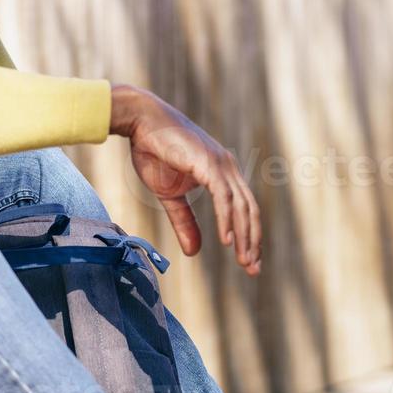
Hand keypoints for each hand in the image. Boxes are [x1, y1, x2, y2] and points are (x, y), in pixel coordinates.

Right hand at [110, 84, 261, 274]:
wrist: (140, 123)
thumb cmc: (153, 152)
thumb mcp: (169, 196)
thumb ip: (184, 222)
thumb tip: (194, 253)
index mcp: (222, 173)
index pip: (244, 209)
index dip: (249, 236)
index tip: (248, 262)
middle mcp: (228, 167)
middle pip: (250, 210)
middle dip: (252, 241)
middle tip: (252, 269)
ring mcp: (220, 164)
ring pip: (241, 206)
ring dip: (244, 235)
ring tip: (243, 260)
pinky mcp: (208, 163)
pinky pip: (223, 197)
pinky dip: (227, 219)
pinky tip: (227, 239)